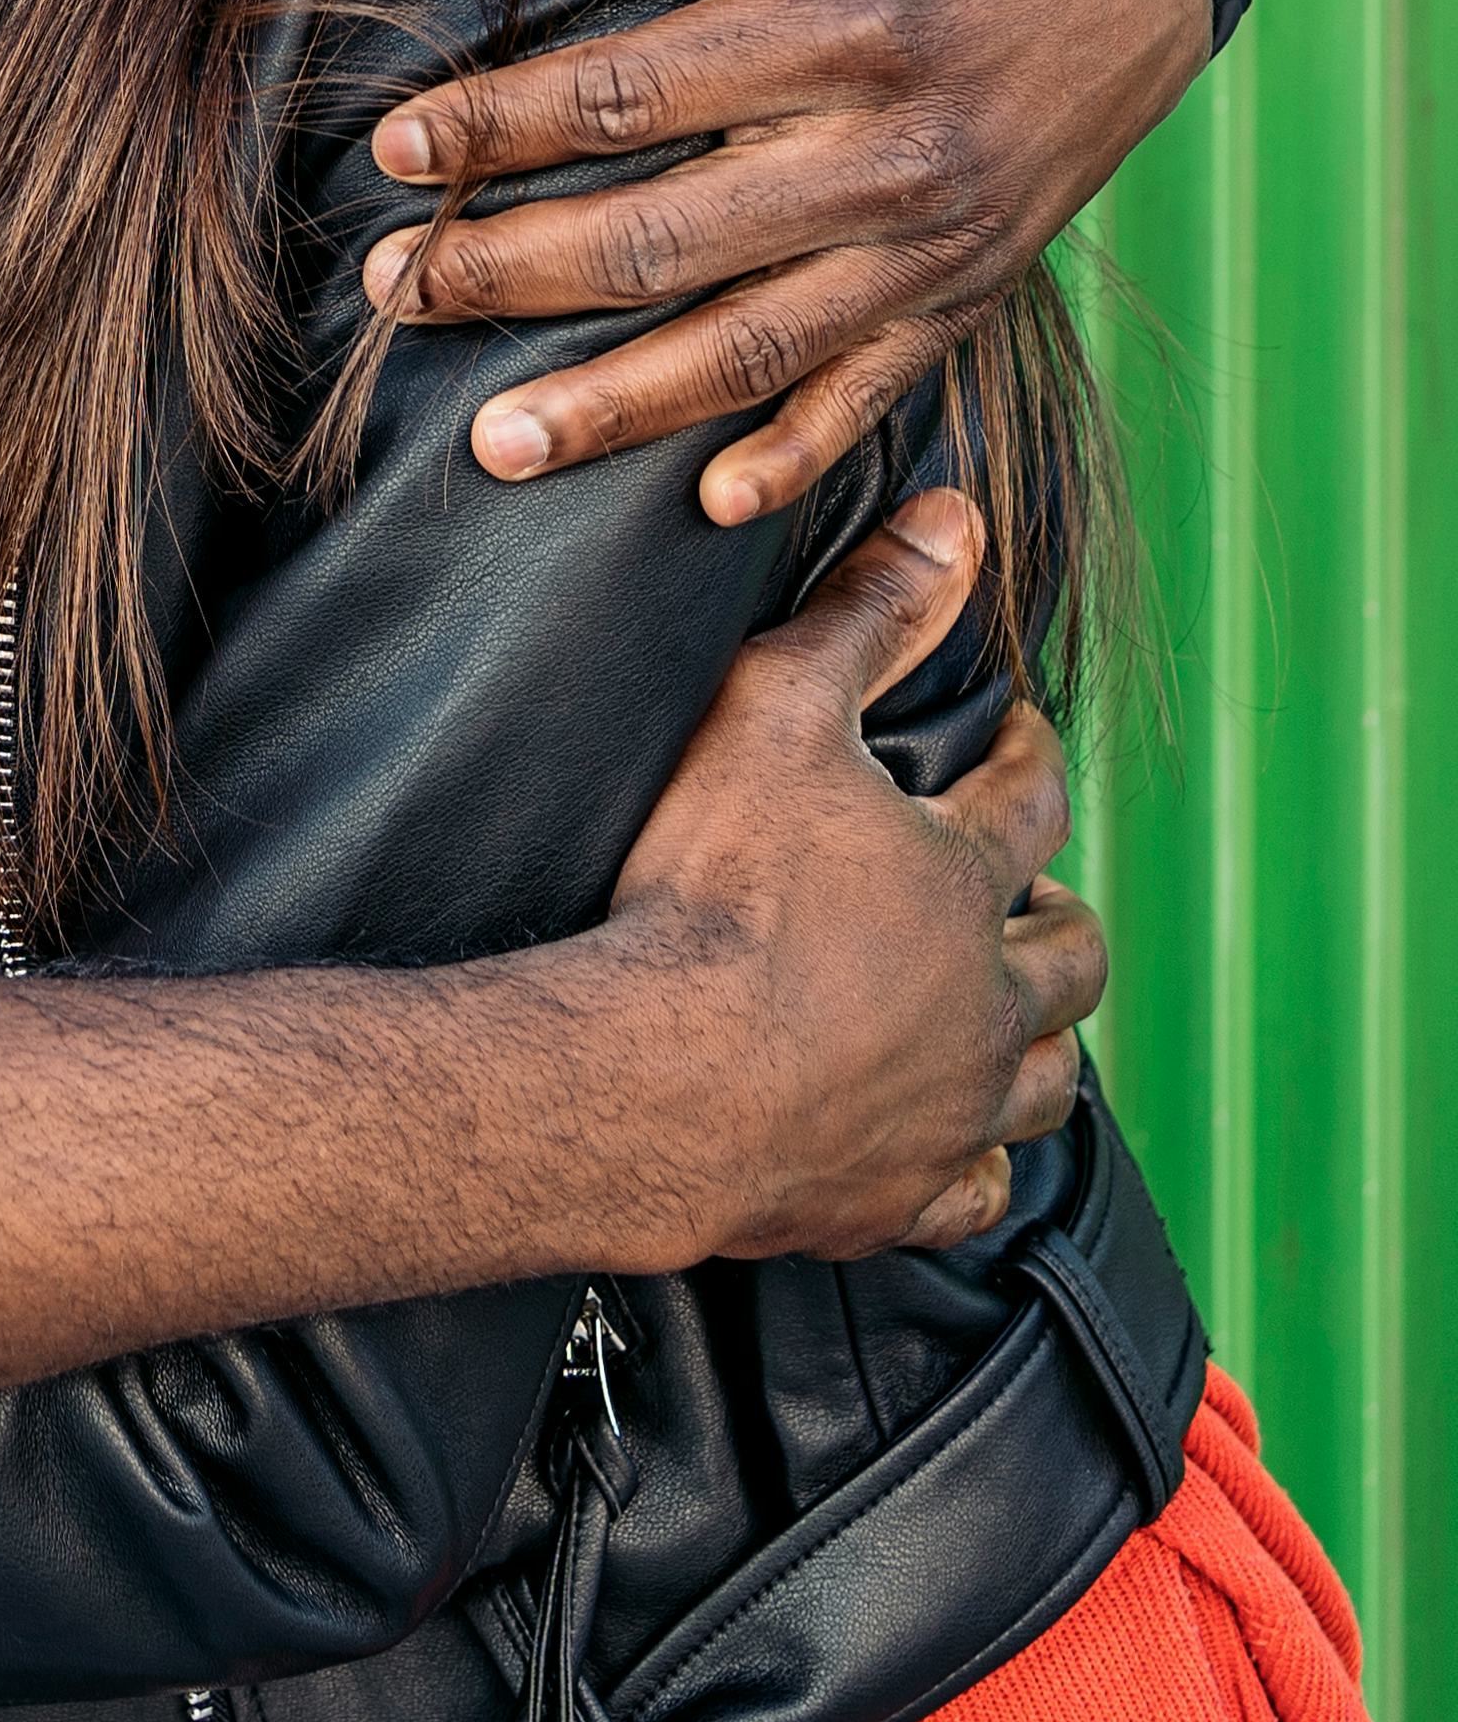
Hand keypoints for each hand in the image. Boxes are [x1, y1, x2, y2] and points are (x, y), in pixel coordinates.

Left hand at [361, 0, 1210, 520]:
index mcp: (848, 23)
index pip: (633, 92)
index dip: (501, 125)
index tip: (393, 149)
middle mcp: (892, 152)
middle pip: (666, 237)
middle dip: (514, 273)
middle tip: (396, 289)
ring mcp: (933, 244)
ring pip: (751, 348)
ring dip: (616, 406)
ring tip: (495, 442)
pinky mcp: (967, 298)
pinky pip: (871, 398)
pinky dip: (794, 458)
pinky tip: (703, 501)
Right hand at [603, 489, 1104, 1259]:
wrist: (651, 1076)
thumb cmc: (708, 892)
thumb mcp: (778, 712)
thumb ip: (866, 616)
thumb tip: (954, 523)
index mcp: (961, 880)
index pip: (1032, 802)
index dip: (1032, 758)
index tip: (1022, 738)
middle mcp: (982, 1002)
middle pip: (1070, 959)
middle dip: (1064, 918)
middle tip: (1043, 898)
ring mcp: (948, 1110)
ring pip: (1045, 1083)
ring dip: (1044, 1044)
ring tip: (1021, 1020)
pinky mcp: (898, 1198)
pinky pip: (974, 1193)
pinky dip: (976, 1166)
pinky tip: (958, 1150)